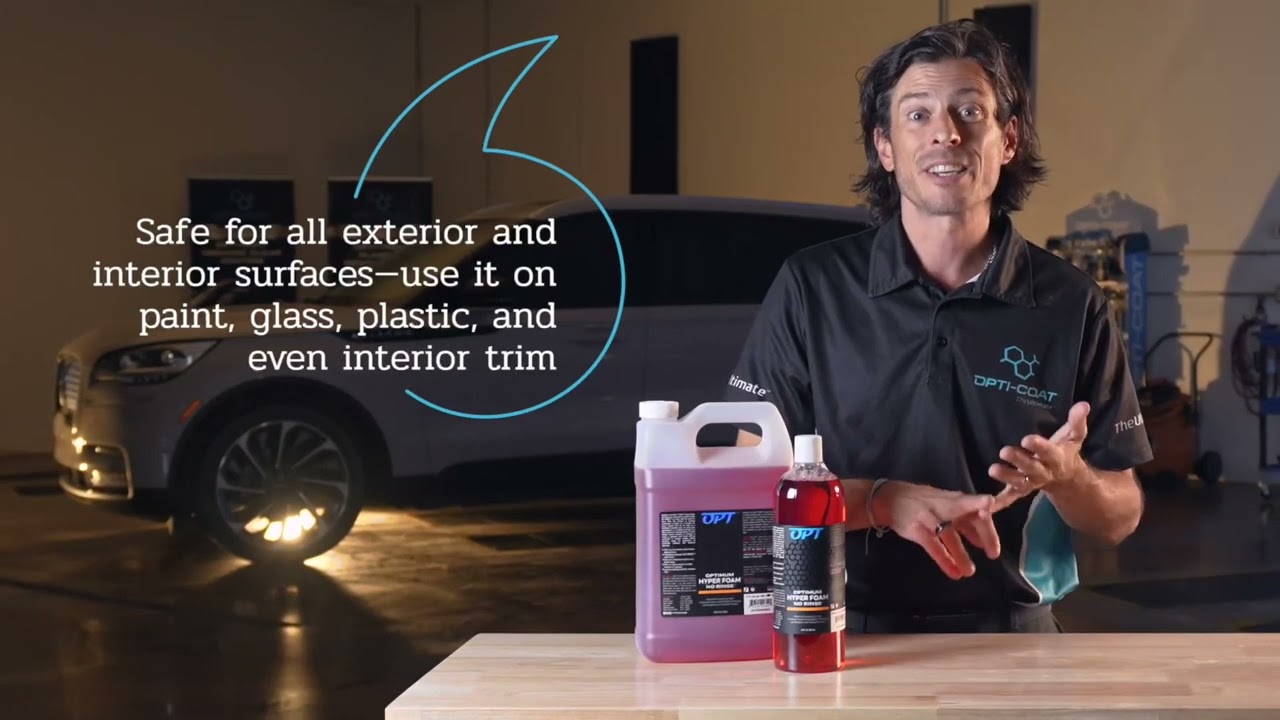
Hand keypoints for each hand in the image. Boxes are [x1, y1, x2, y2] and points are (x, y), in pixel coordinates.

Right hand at [877, 481, 1000, 579]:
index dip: (984, 507)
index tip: (997, 511)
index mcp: (952, 499)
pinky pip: (933, 547)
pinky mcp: (916, 530)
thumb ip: (963, 520)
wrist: (888, 499)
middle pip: (967, 517)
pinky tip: (954, 572)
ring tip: (970, 572)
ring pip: (949, 536)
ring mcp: (928, 518)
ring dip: (961, 554)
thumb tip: (983, 540)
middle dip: (983, 533)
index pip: (973, 503)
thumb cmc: (921, 502)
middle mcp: (943, 506)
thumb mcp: (943, 504)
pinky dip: (944, 560)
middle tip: (994, 554)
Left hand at [989, 401, 1089, 511]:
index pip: (1048, 452)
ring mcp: (1031, 482)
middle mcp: (1043, 472)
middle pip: (1031, 468)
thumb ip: (1077, 422)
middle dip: (1019, 460)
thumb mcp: (1074, 437)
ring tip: (992, 469)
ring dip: (1006, 477)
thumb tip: (1083, 404)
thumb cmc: (1066, 452)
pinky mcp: (1021, 488)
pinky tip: (985, 507)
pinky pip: (1010, 496)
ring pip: (1019, 482)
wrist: (1067, 478)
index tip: (1027, 439)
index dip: (1039, 447)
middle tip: (1004, 451)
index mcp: (1056, 458)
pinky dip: (999, 502)